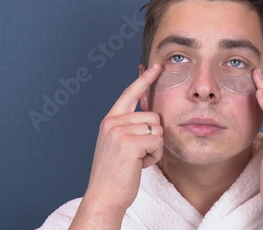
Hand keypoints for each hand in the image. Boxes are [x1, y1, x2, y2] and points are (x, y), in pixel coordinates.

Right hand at [69, 64, 163, 229]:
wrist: (105, 196)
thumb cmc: (116, 173)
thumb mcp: (120, 143)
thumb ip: (131, 126)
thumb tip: (152, 112)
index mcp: (110, 120)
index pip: (130, 93)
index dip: (145, 79)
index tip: (157, 66)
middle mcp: (112, 121)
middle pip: (153, 115)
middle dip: (153, 137)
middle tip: (137, 154)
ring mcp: (119, 131)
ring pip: (157, 129)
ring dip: (154, 148)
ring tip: (137, 160)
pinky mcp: (129, 143)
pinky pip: (157, 142)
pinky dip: (154, 156)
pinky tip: (139, 165)